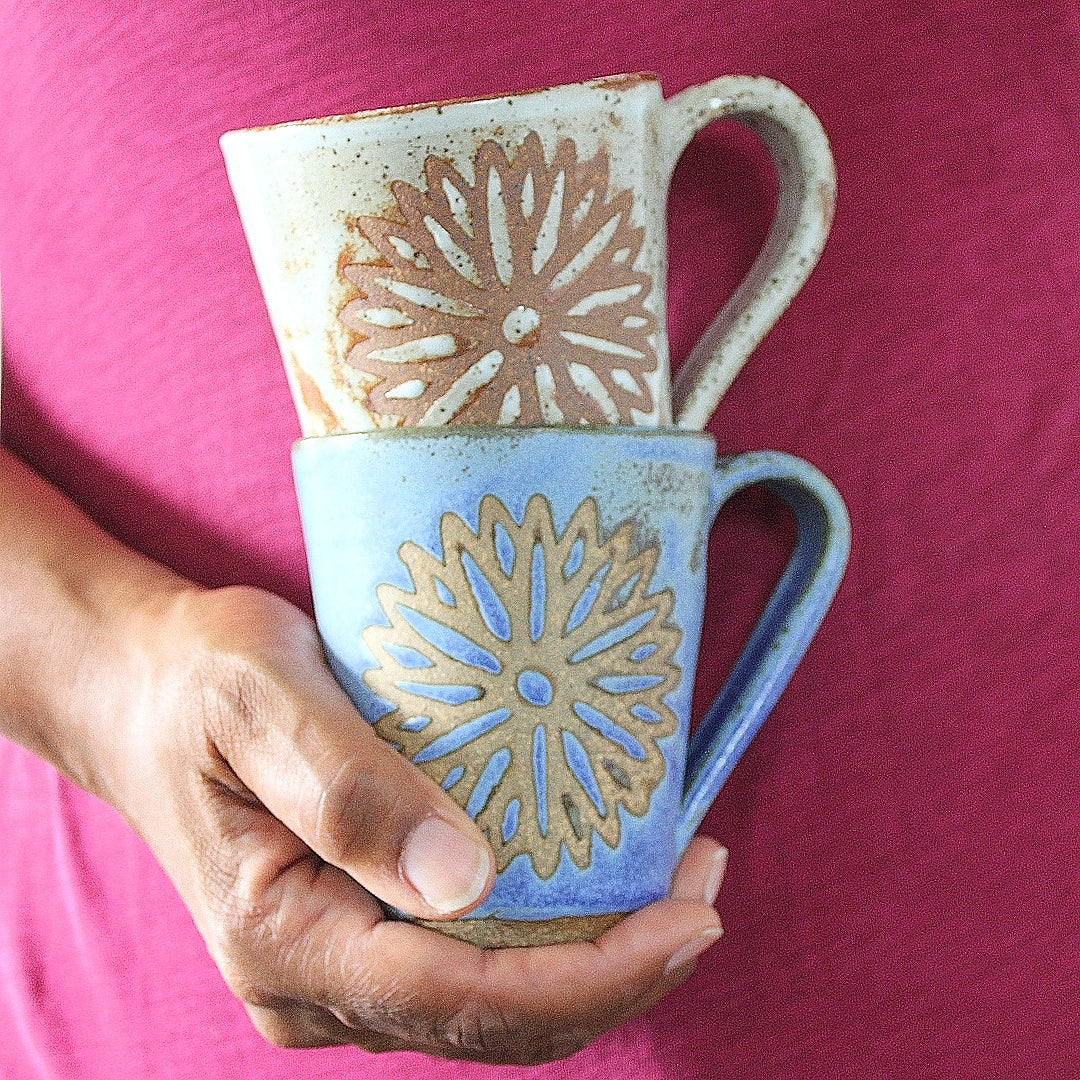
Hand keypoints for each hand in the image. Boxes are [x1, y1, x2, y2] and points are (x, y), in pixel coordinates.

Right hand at [108, 584, 725, 1063]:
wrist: (141, 692)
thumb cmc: (196, 681)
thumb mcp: (259, 699)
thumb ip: (349, 789)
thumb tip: (466, 881)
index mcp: (285, 940)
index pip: (465, 996)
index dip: (593, 972)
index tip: (690, 916)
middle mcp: (313, 984)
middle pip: (494, 1020)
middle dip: (618, 972)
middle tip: (706, 889)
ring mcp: (336, 971)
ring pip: (491, 1005)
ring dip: (594, 959)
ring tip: (676, 880)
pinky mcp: (357, 935)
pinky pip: (470, 965)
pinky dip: (548, 937)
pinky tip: (597, 879)